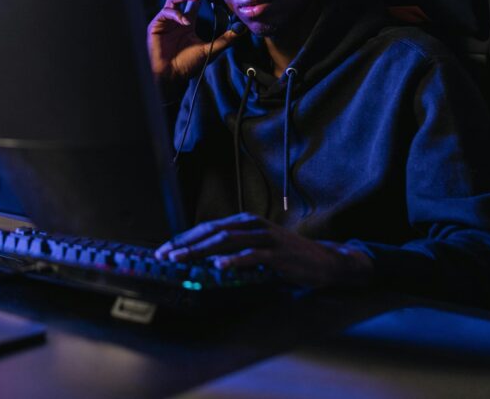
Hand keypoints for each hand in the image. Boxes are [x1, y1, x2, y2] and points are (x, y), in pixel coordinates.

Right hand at [147, 0, 244, 97]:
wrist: (171, 77)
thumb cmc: (186, 65)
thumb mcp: (211, 49)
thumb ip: (226, 39)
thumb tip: (243, 30)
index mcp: (186, 21)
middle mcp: (175, 17)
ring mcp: (164, 20)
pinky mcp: (156, 25)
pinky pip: (166, 13)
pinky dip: (177, 15)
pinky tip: (185, 22)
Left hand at [154, 213, 373, 288]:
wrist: (324, 261)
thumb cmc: (287, 257)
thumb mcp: (257, 247)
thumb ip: (234, 248)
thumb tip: (204, 258)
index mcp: (244, 221)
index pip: (207, 227)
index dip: (184, 238)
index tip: (165, 249)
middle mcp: (252, 224)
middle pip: (211, 231)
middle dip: (185, 243)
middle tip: (165, 255)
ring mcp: (265, 237)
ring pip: (226, 241)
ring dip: (200, 250)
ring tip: (182, 258)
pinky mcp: (277, 253)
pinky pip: (251, 256)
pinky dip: (233, 260)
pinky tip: (218, 266)